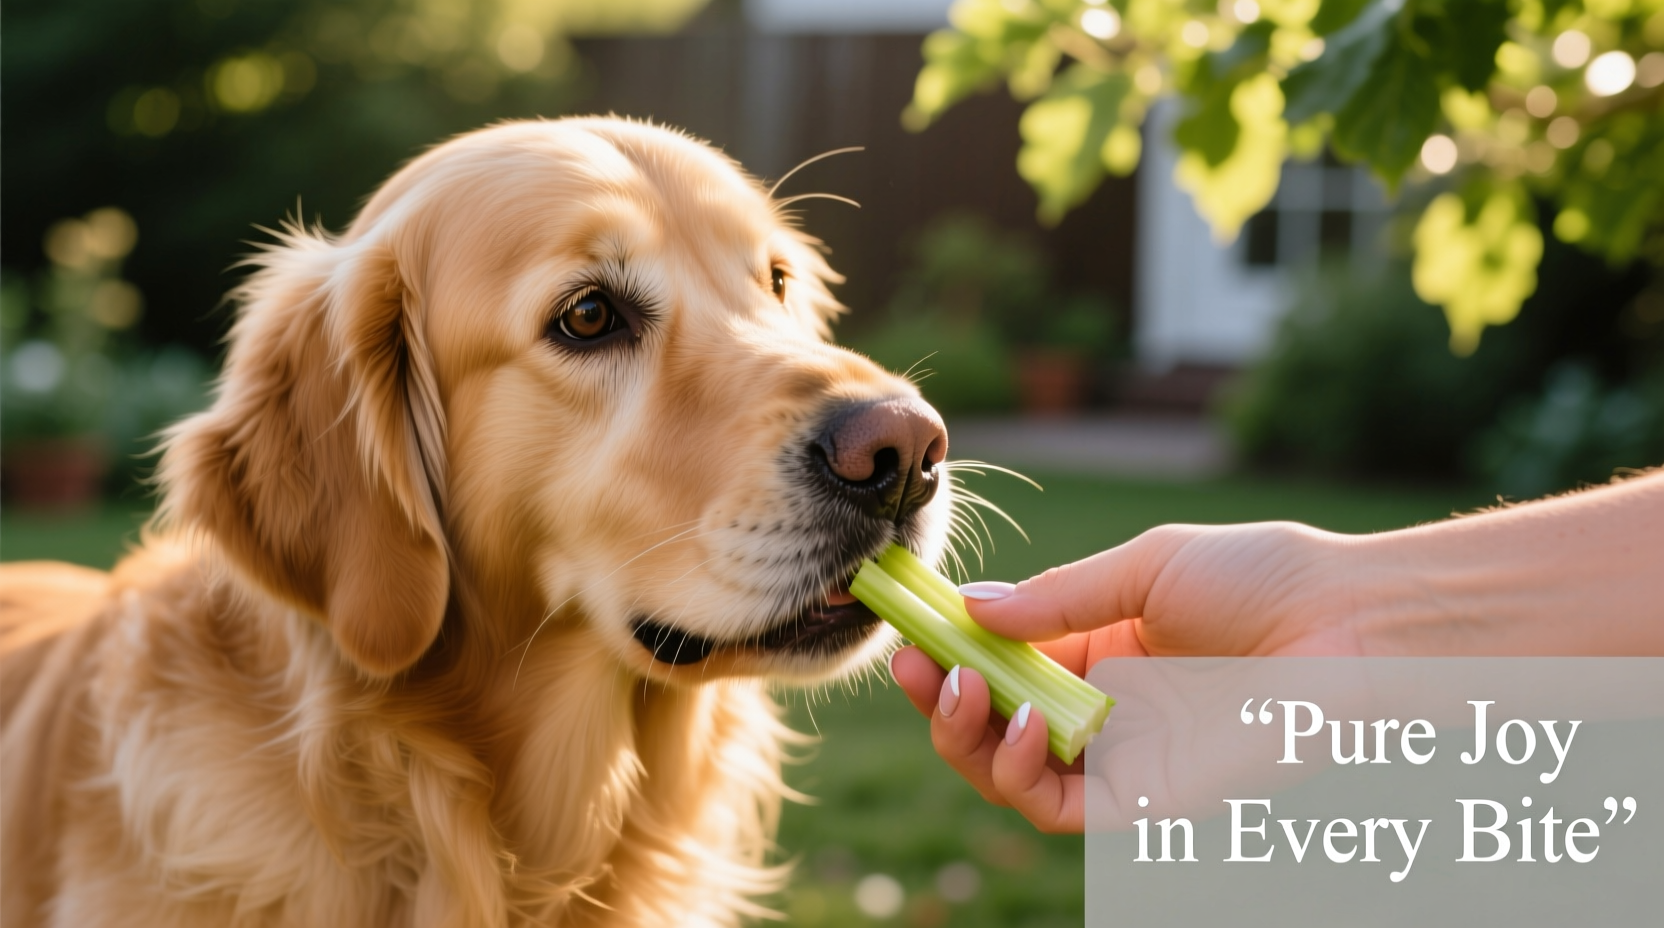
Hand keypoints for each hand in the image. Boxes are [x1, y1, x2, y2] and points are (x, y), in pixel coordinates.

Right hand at [889, 521, 1363, 831]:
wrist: (1352, 621)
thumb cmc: (1266, 578)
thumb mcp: (1143, 567)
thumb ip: (1056, 598)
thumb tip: (968, 609)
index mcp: (1102, 650)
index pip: (1002, 664)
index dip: (948, 652)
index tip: (905, 627)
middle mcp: (1106, 709)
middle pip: (994, 726)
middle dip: (940, 701)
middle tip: (910, 666)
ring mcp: (1127, 757)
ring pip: (1015, 777)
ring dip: (970, 739)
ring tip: (966, 692)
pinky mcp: (1153, 800)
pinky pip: (1064, 809)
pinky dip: (1025, 775)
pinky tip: (1026, 723)